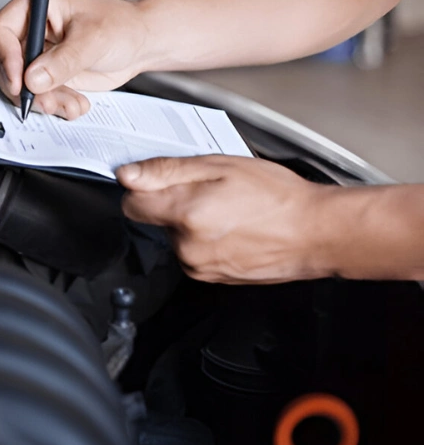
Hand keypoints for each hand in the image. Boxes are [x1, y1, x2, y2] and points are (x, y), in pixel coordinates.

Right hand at [0, 0, 149, 119]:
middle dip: (25, 88)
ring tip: (70, 104)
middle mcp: (31, 29)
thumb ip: (63, 61)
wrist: (140, 45)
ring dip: (43, 101)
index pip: (1, 31)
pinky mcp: (47, 75)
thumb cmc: (121, 27)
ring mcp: (37, 54)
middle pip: (5, 63)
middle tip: (44, 101)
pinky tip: (76, 103)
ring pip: (21, 85)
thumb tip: (32, 79)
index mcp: (35, 5)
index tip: (20, 81)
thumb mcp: (93, 40)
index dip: (5, 57)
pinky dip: (55, 105)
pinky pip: (38, 96)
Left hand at [117, 156, 333, 283]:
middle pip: (157, 220)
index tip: (159, 180)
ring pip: (177, 238)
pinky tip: (234, 228)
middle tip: (212, 191)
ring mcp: (200, 266)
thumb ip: (167, 170)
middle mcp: (187, 246)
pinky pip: (195, 254)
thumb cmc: (277, 197)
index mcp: (185, 214)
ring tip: (229, 210)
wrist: (316, 232)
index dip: (143, 188)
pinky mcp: (213, 278)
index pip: (132, 205)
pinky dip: (207, 241)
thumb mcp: (220, 166)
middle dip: (175, 203)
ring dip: (193, 223)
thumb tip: (128, 175)